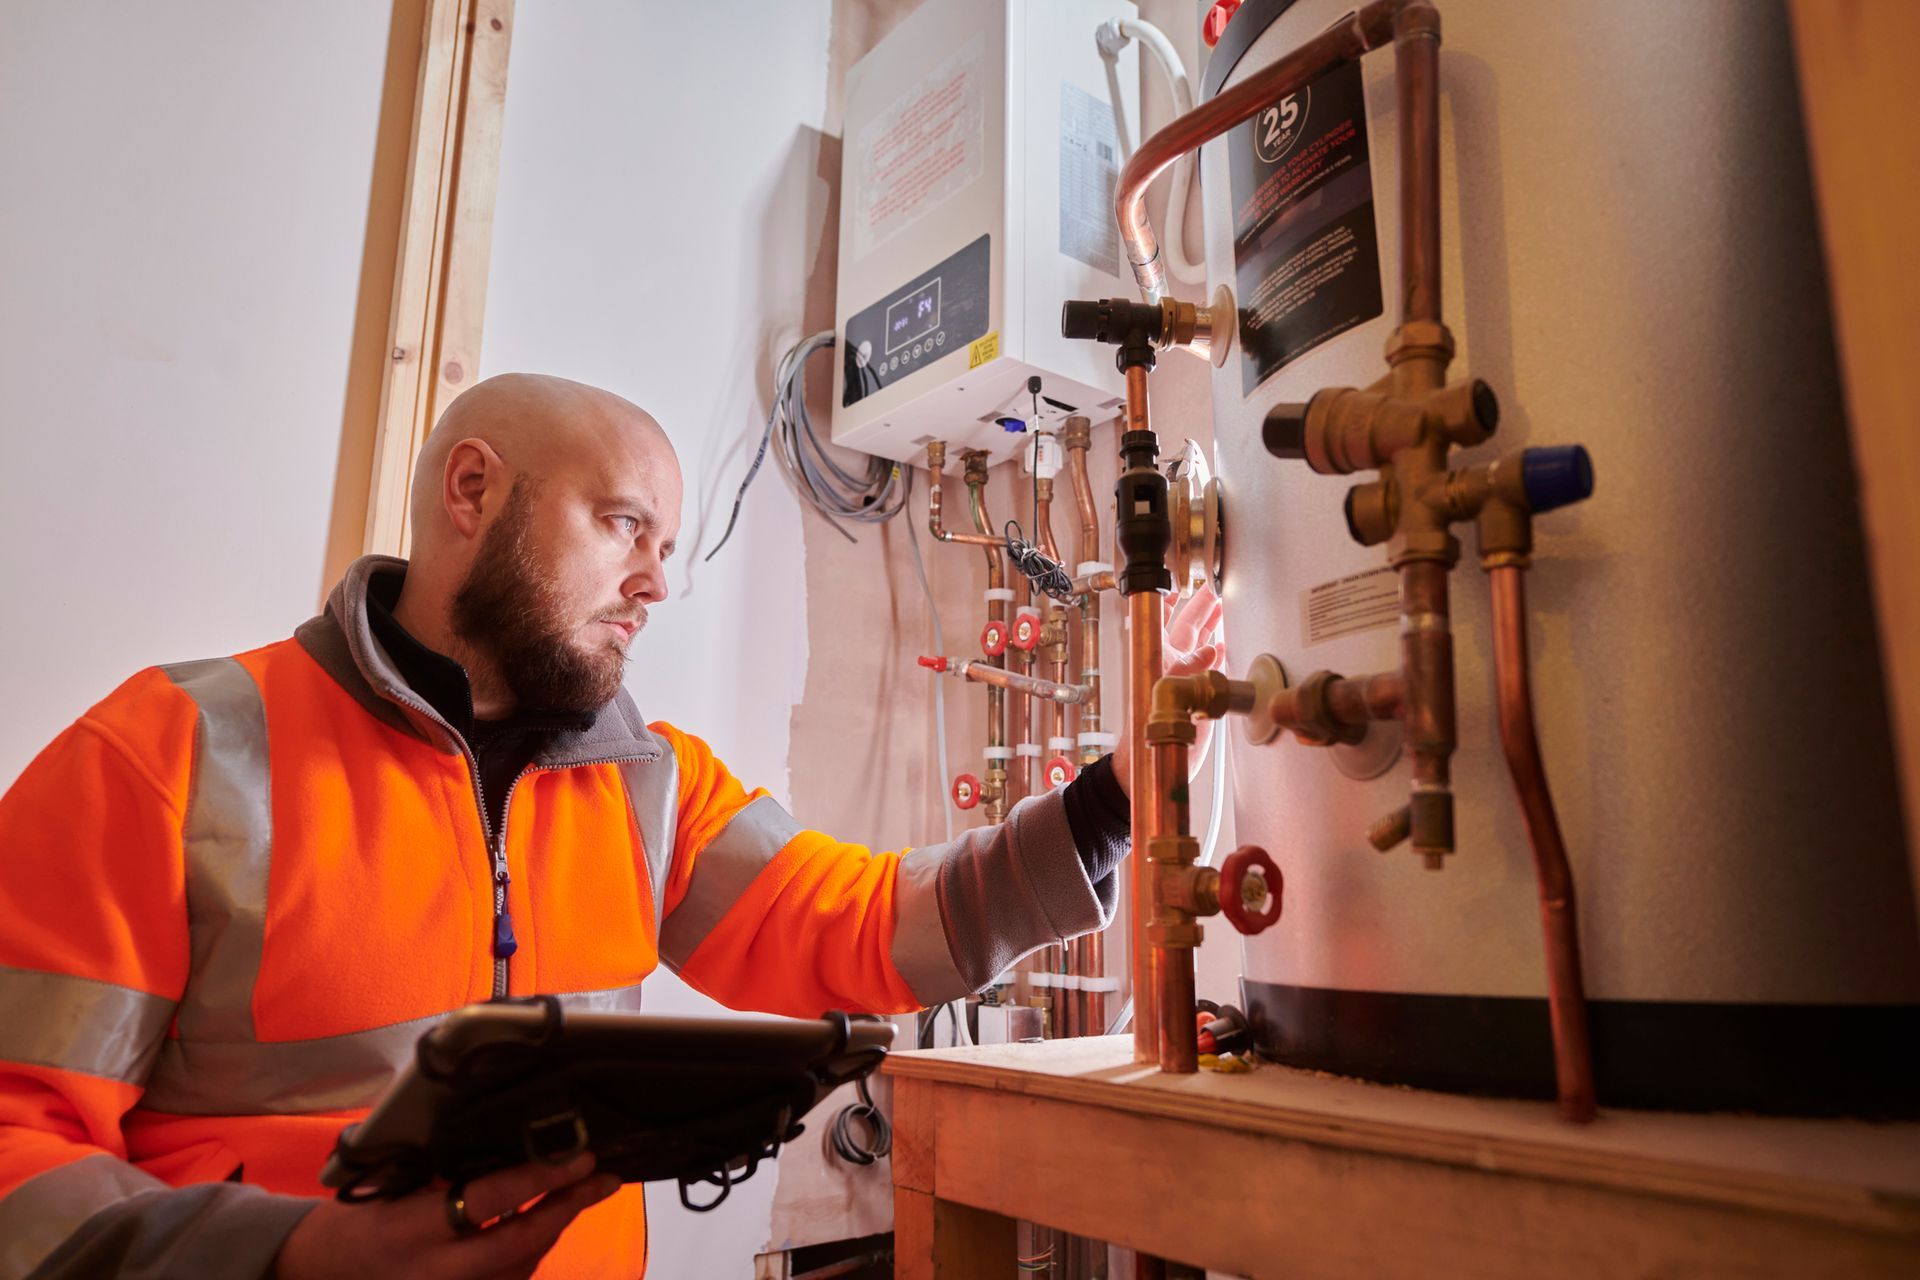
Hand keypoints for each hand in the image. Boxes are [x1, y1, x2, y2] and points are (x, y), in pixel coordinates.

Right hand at [273, 1153, 620, 1279]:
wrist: (323, 1270)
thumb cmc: (358, 1217)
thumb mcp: (392, 1182)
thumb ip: (445, 1168)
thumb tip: (507, 1136)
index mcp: (412, 1228)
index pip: (490, 1199)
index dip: (539, 1177)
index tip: (577, 1155)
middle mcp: (436, 1269)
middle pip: (520, 1242)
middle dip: (568, 1207)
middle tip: (604, 1177)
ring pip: (522, 1265)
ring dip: (556, 1227)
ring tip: (584, 1191)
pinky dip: (533, 1250)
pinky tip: (548, 1222)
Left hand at [1112, 586, 1224, 798]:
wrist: (1155, 759)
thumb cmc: (1150, 729)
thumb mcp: (1170, 692)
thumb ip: (1190, 670)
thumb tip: (1212, 651)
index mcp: (1157, 657)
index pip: (1159, 620)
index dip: (1166, 600)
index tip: (1175, 583)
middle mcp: (1171, 664)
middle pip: (1186, 627)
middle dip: (1198, 606)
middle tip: (1211, 588)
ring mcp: (1186, 678)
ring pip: (1200, 643)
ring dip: (1211, 626)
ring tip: (1221, 607)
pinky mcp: (1200, 694)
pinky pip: (1211, 667)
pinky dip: (1218, 654)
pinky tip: (1224, 646)